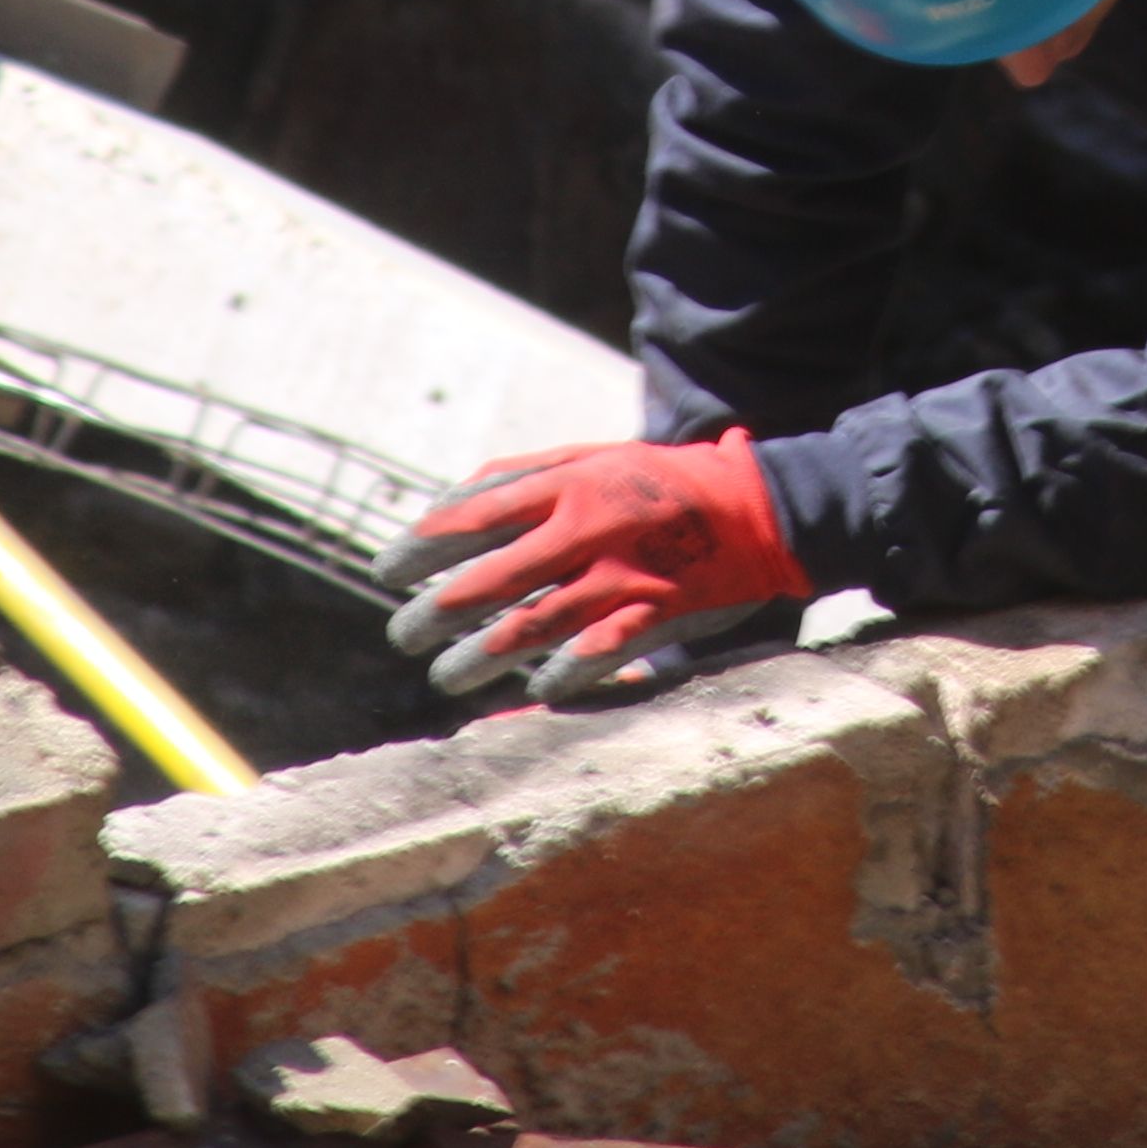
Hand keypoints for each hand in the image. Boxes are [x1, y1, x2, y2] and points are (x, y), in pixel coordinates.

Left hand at [377, 431, 807, 706]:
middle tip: (402, 635)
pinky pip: (595, 652)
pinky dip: (559, 673)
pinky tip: (533, 689)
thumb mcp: (592, 458)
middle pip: (492, 579)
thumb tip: (446, 504)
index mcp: (569, 482)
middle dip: (436, 613)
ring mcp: (623, 573)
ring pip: (533, 624)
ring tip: (445, 676)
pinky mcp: (657, 613)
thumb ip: (523, 477)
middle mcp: (589, 526)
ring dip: (480, 656)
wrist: (760, 507)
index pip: (476, 516)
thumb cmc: (659, 483)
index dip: (423, 546)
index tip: (386, 573)